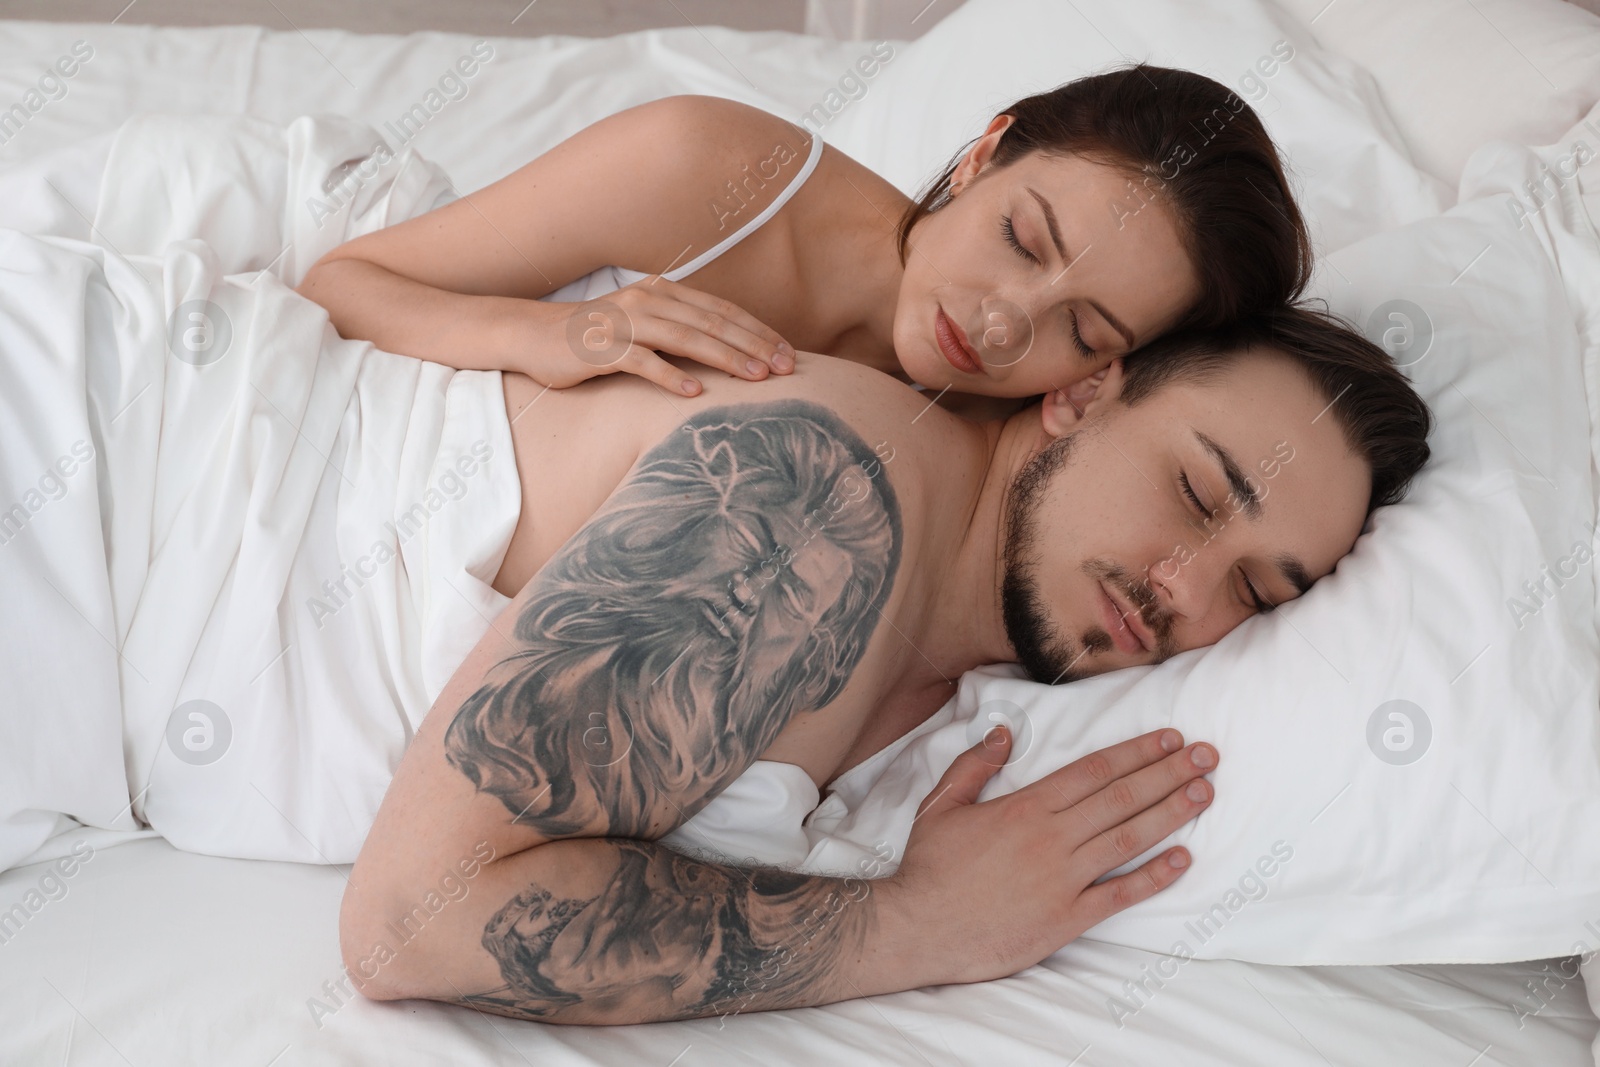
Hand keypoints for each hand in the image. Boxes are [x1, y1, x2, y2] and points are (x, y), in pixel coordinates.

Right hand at [530, 276, 793, 393]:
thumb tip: (728, 353)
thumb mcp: (644, 325)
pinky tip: (695, 391)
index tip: (787, 353)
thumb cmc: (597, 338)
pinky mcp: (601, 349)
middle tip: (785, 367)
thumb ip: (680, 330)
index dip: (757, 330)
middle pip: (711, 322)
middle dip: (753, 344)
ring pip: (684, 337)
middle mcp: (647, 300)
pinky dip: (669, 375)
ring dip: (724, 357)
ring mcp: (623, 323)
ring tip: (755, 377)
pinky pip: (642, 362)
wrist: (534, 336)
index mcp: (663, 292)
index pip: (721, 310)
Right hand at [888, 726, 1214, 985]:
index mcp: (1025, 807)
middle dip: (1169, 773)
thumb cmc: (929, 867)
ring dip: (1172, 814)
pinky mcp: (1066, 919)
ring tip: (1205, 793)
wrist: (918, 928)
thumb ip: (974, 765)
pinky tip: (1183, 860)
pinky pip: (1120, 895)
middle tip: (1207, 756)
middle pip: (1122, 797)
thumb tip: (1001, 731)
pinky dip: (1154, 877)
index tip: (1170, 738)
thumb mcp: (941, 805)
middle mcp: (1051, 838)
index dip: (1136, 751)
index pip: (1094, 770)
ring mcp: (1062, 879)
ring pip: (1129, 839)